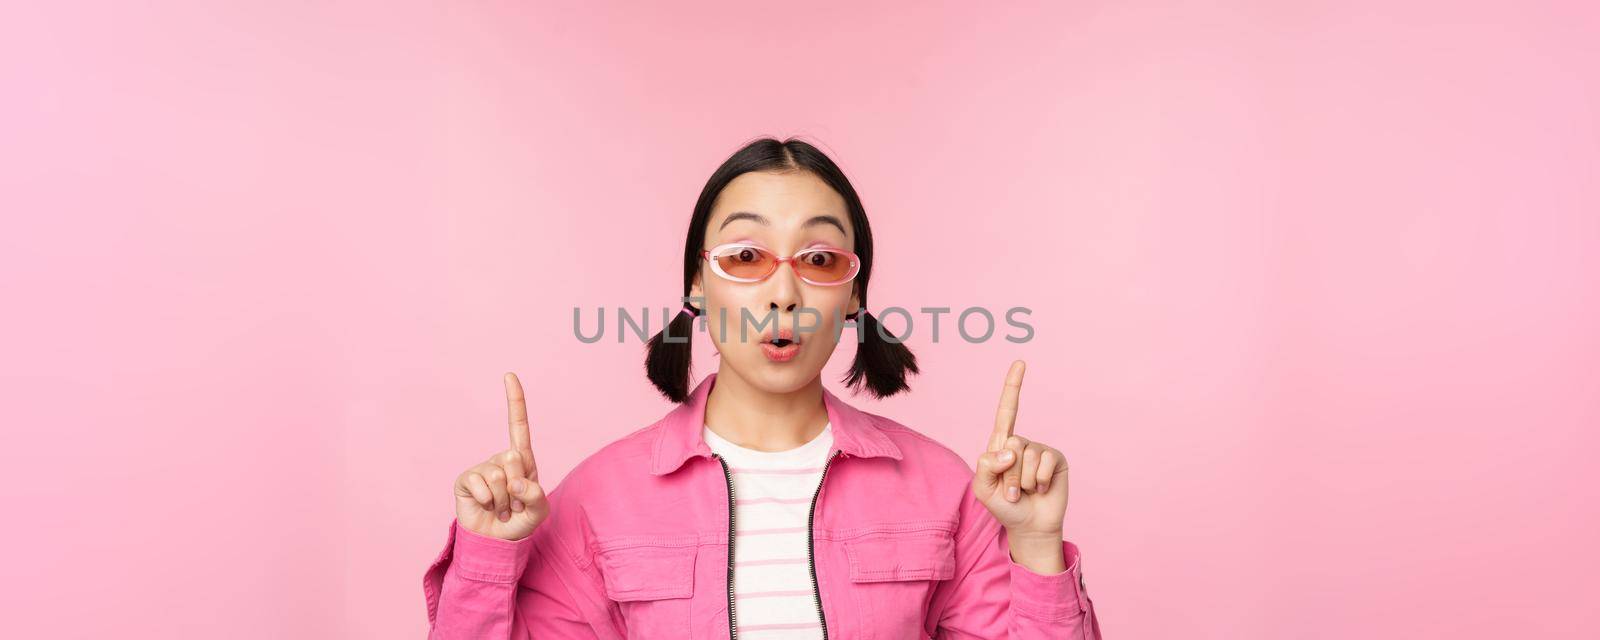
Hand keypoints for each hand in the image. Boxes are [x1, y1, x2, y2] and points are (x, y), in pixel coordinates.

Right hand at [453, 372, 550, 540]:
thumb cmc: (520, 523)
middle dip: (518, 488)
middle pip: (514, 458)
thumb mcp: (538, 512)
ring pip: (498, 475)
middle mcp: (501, 459)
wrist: (495, 542)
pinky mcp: (466, 480)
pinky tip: (485, 507)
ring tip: (501, 509)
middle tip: (514, 505)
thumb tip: (516, 482)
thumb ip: (536, 497)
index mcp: (522, 461)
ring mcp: (482, 468)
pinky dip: (487, 501)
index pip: (518, 426)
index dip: (515, 401)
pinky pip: (481, 484)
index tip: (509, 375)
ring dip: (503, 500)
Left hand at [972, 360, 1069, 570]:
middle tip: (1012, 491)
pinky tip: (1042, 489)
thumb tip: (1009, 450)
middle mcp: (1021, 443)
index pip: (1007, 411)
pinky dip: (1040, 480)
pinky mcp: (1056, 460)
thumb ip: (986, 466)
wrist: (1029, 526)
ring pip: (1027, 457)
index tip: (1021, 363)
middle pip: (1011, 444)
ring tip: (1026, 492)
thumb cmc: (1004, 506)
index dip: (1013, 387)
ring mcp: (1040, 450)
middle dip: (1009, 475)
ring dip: (1024, 481)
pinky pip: (1045, 462)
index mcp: (1001, 445)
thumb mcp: (983, 488)